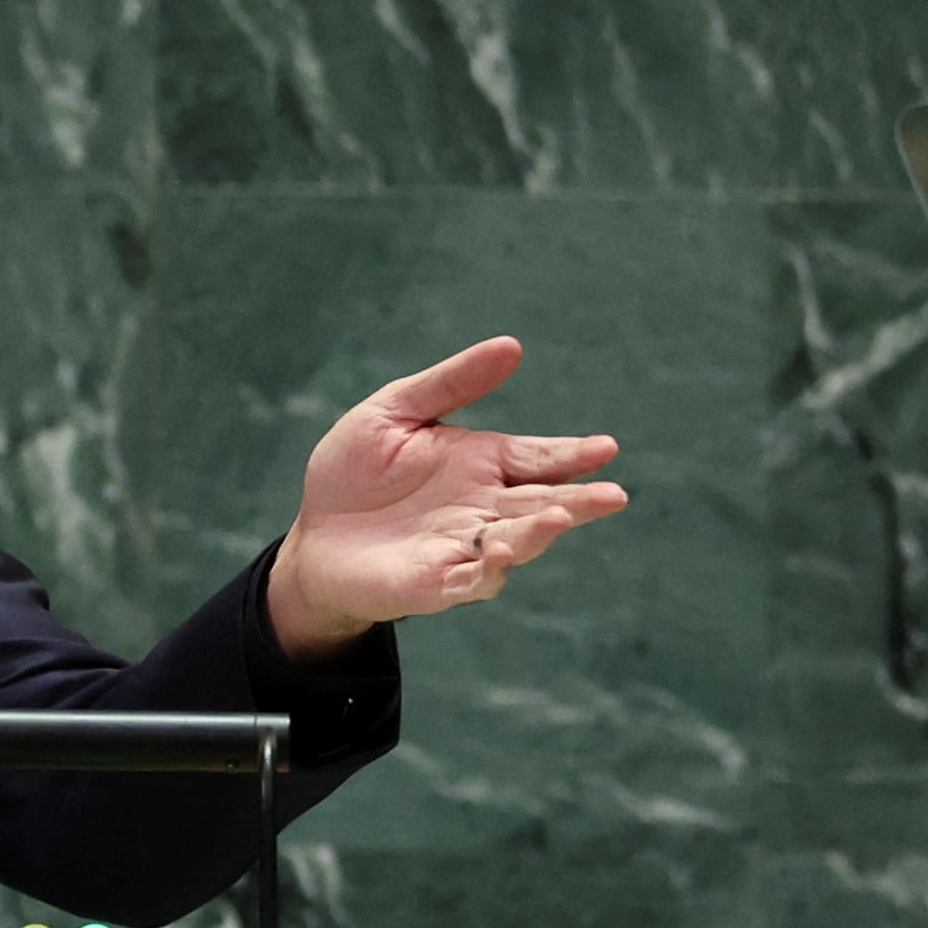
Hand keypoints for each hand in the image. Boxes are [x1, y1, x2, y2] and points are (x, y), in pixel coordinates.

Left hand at [267, 336, 626, 658]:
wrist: (313, 535)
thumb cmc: (353, 474)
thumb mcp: (394, 413)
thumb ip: (450, 383)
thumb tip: (512, 345)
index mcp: (482, 462)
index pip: (538, 457)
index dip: (572, 454)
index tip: (605, 447)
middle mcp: (483, 507)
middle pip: (542, 503)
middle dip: (579, 500)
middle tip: (614, 495)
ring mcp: (463, 547)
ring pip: (516, 542)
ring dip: (541, 532)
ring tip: (562, 516)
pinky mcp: (435, 582)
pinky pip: (470, 580)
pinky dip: (489, 571)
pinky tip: (500, 555)